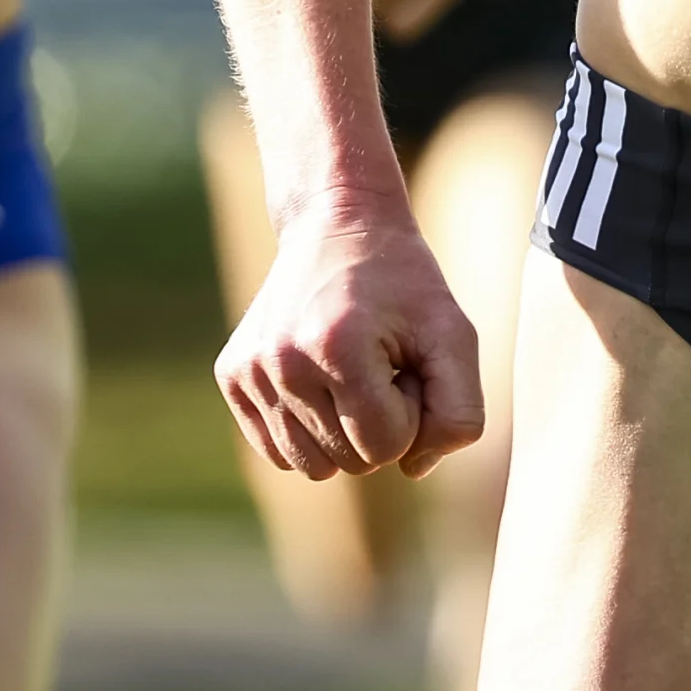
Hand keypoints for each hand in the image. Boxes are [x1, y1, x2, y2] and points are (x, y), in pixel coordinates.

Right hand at [215, 202, 485, 480]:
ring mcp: (249, 370)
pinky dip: (308, 430)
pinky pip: (278, 451)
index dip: (411, 410)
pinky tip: (321, 379)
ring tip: (351, 372)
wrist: (337, 222)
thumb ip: (459, 414)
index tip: (406, 362)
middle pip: (350, 462)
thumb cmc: (403, 282)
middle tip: (381, 362)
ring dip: (343, 432)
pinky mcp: (231, 375)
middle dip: (380, 422)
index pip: (387, 447)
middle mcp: (281, 361)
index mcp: (336, 346)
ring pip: (312, 466)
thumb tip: (412, 469)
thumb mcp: (454, 333)